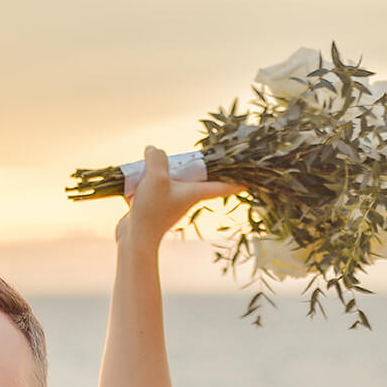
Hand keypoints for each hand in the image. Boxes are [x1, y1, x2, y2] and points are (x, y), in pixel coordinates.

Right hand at [117, 146, 235, 249]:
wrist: (136, 237)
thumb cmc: (152, 210)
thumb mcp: (156, 177)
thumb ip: (157, 159)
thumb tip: (153, 150)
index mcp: (195, 192)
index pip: (222, 186)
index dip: (237, 182)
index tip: (251, 180)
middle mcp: (186, 197)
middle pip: (198, 178)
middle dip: (200, 166)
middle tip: (204, 155)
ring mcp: (171, 201)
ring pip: (175, 180)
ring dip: (168, 169)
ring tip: (158, 158)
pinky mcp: (157, 204)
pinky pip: (159, 186)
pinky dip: (153, 178)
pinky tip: (142, 173)